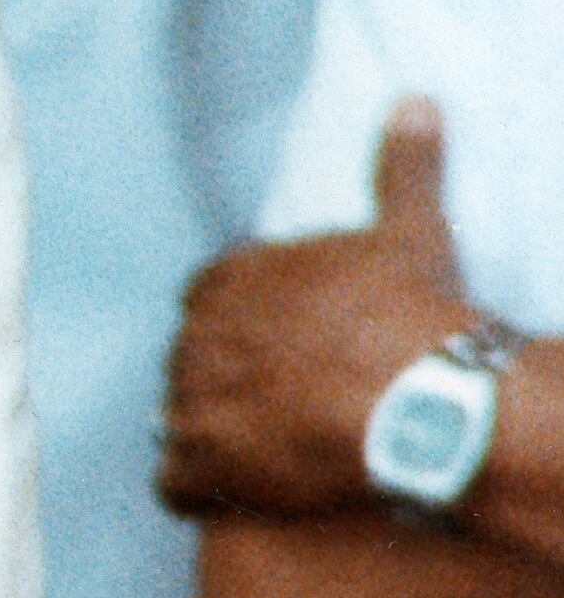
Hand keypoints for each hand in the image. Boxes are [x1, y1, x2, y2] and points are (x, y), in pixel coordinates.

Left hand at [161, 104, 474, 518]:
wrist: (423, 397)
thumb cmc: (414, 310)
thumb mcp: (408, 231)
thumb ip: (399, 167)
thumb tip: (415, 101)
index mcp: (226, 280)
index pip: (206, 297)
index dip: (244, 324)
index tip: (284, 345)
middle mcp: (191, 336)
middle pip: (190, 360)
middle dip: (225, 381)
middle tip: (282, 405)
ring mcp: (188, 403)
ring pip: (176, 421)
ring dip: (209, 436)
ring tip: (262, 451)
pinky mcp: (201, 466)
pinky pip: (174, 486)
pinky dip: (197, 492)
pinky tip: (233, 496)